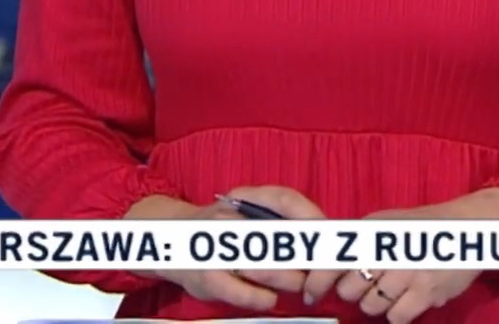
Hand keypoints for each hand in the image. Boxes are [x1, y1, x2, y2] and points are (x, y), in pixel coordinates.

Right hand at [129, 186, 324, 311]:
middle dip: (306, 261)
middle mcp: (230, 217)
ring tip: (299, 287)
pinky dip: (260, 297)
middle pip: (280, 237)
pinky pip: (240, 290)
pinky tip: (269, 299)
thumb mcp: (245, 216)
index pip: (286, 199)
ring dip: (287, 278)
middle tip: (317, 274)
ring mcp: (216, 245)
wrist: (169, 239)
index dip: (313, 221)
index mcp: (245, 200)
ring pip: (262, 264)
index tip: (329, 243)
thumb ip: (278, 224)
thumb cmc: (219, 232)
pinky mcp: (206, 274)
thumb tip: (321, 245)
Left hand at [303, 190, 498, 320]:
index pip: (334, 262)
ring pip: (371, 307)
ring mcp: (407, 274)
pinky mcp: (427, 294)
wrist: (463, 228)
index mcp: (373, 233)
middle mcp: (387, 252)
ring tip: (390, 290)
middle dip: (353, 291)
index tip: (311, 296)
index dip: (317, 282)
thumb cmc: (419, 226)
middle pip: (350, 290)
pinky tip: (405, 300)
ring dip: (375, 303)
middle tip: (367, 285)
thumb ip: (359, 241)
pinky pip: (396, 318)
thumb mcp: (384, 223)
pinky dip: (397, 314)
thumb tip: (327, 264)